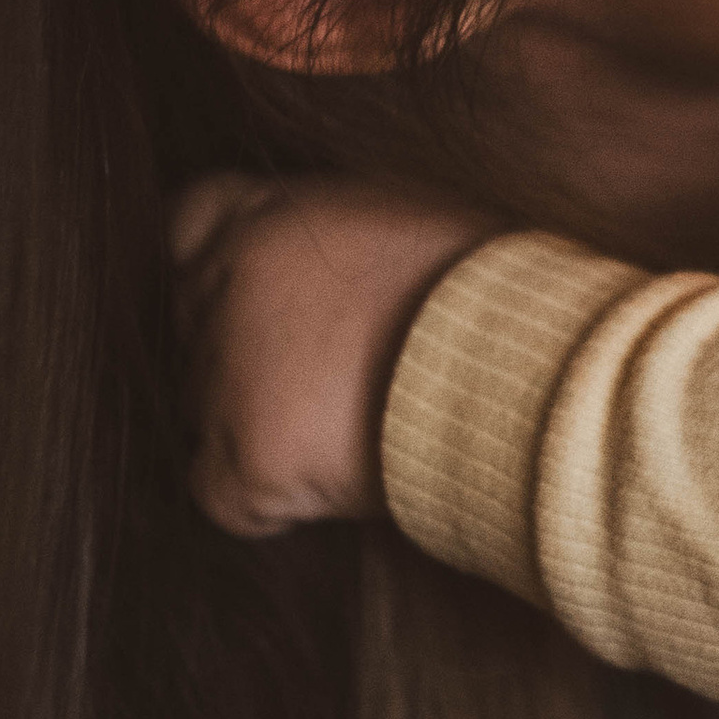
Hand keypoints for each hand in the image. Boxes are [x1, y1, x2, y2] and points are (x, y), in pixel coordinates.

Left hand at [169, 172, 496, 535]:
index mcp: (273, 215)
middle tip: (314, 383)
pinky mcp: (250, 457)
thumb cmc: (495, 291)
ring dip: (253, 428)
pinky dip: (265, 503)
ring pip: (200, 411)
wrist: (530, 370)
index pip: (190, 223)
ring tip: (340, 434)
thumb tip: (326, 255)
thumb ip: (339, 229)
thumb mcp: (409, 214)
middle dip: (236, 354)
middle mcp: (230, 282)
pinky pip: (220, 496)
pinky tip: (329, 486)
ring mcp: (230, 373)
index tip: (252, 296)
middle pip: (188, 324)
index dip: (213, 264)